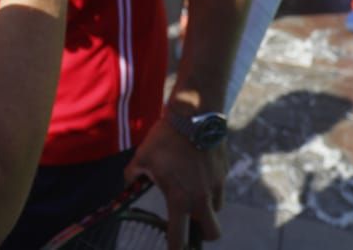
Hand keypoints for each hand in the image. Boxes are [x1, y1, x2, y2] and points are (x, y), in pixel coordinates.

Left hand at [126, 119, 224, 248]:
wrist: (194, 114)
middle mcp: (202, 198)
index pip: (180, 238)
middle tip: (191, 223)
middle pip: (213, 233)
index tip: (173, 249)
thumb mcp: (142, 158)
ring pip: (217, 209)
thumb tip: (127, 183)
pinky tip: (200, 171)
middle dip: (203, 234)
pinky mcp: (225, 171)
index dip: (176, 249)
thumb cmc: (165, 139)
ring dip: (207, 208)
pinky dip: (212, 187)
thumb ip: (133, 176)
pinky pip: (220, 187)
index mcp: (180, 200)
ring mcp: (217, 185)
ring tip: (193, 192)